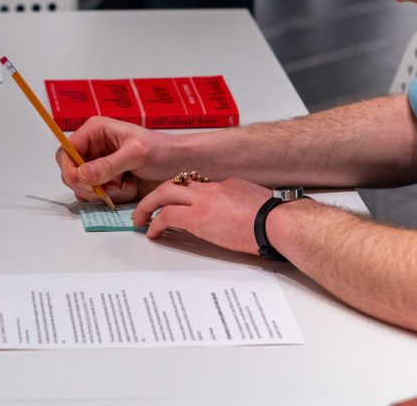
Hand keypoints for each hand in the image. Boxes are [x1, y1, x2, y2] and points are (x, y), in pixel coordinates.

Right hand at [56, 116, 177, 203]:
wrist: (182, 165)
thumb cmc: (163, 151)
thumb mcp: (136, 154)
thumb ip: (108, 164)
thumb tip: (82, 174)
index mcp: (96, 131)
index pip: (65, 150)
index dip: (69, 168)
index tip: (83, 183)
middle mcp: (93, 148)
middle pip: (70, 172)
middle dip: (87, 185)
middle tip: (109, 189)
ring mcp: (99, 166)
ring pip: (82, 187)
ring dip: (102, 192)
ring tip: (124, 185)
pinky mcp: (107, 181)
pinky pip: (95, 196)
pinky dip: (110, 197)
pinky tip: (128, 188)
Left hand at [132, 177, 273, 254]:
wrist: (276, 222)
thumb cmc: (275, 219)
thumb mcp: (257, 204)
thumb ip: (242, 205)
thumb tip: (238, 214)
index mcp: (227, 184)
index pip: (198, 186)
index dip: (184, 196)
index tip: (177, 205)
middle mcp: (211, 188)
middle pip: (176, 183)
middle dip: (158, 194)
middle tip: (148, 206)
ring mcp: (203, 201)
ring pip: (164, 194)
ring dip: (148, 205)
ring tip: (140, 219)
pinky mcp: (197, 218)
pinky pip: (167, 216)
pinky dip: (155, 223)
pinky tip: (152, 233)